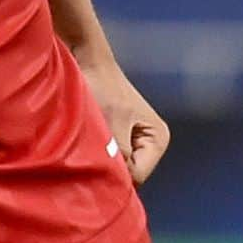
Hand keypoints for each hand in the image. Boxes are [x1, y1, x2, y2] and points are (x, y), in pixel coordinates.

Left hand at [78, 59, 169, 185]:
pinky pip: (108, 152)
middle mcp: (150, 141)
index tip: (96, 157)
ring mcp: (134, 137)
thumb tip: (120, 183)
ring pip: (117, 163)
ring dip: (102, 156)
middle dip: (110, 165)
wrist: (88, 59)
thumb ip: (121, 155)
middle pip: (129, 172)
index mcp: (158, 138)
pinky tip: (85, 137)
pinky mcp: (117, 132)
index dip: (117, 172)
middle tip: (90, 149)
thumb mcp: (113, 124)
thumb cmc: (102, 87)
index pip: (138, 175)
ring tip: (88, 139)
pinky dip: (97, 148)